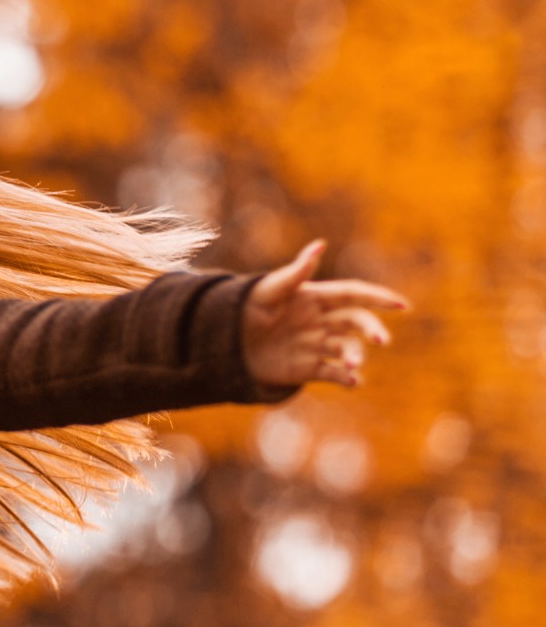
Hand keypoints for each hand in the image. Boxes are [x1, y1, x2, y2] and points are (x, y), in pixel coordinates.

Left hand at [242, 239, 411, 390]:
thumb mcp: (268, 290)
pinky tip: (353, 382)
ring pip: (347, 348)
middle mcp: (321, 320)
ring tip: (354, 364)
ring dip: (356, 355)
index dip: (377, 298)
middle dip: (371, 329)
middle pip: (355, 321)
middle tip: (381, 340)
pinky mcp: (308, 368)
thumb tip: (320, 244)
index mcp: (314, 297)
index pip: (353, 294)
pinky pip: (333, 373)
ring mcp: (316, 345)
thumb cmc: (244, 309)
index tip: (401, 304)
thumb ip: (296, 272)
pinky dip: (347, 379)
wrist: (224, 342)